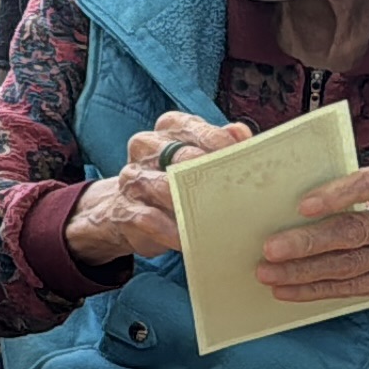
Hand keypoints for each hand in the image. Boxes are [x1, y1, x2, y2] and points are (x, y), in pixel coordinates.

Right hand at [63, 114, 249, 264]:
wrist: (124, 211)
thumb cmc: (173, 181)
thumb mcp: (197, 156)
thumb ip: (220, 143)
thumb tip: (240, 133)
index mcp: (169, 128)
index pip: (197, 130)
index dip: (223, 147)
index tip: (245, 165)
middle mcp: (147, 146)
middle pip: (182, 156)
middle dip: (212, 176)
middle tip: (238, 194)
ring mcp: (133, 177)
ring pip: (164, 187)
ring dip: (193, 205)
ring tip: (218, 220)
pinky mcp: (125, 208)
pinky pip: (150, 219)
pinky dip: (172, 231)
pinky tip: (190, 240)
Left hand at [259, 164, 368, 323]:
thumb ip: (362, 190)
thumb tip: (293, 201)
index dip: (338, 194)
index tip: (303, 205)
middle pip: (359, 230)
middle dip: (310, 241)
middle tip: (271, 248)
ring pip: (353, 265)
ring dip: (305, 272)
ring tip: (269, 273)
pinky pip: (358, 288)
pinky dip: (319, 290)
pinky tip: (291, 290)